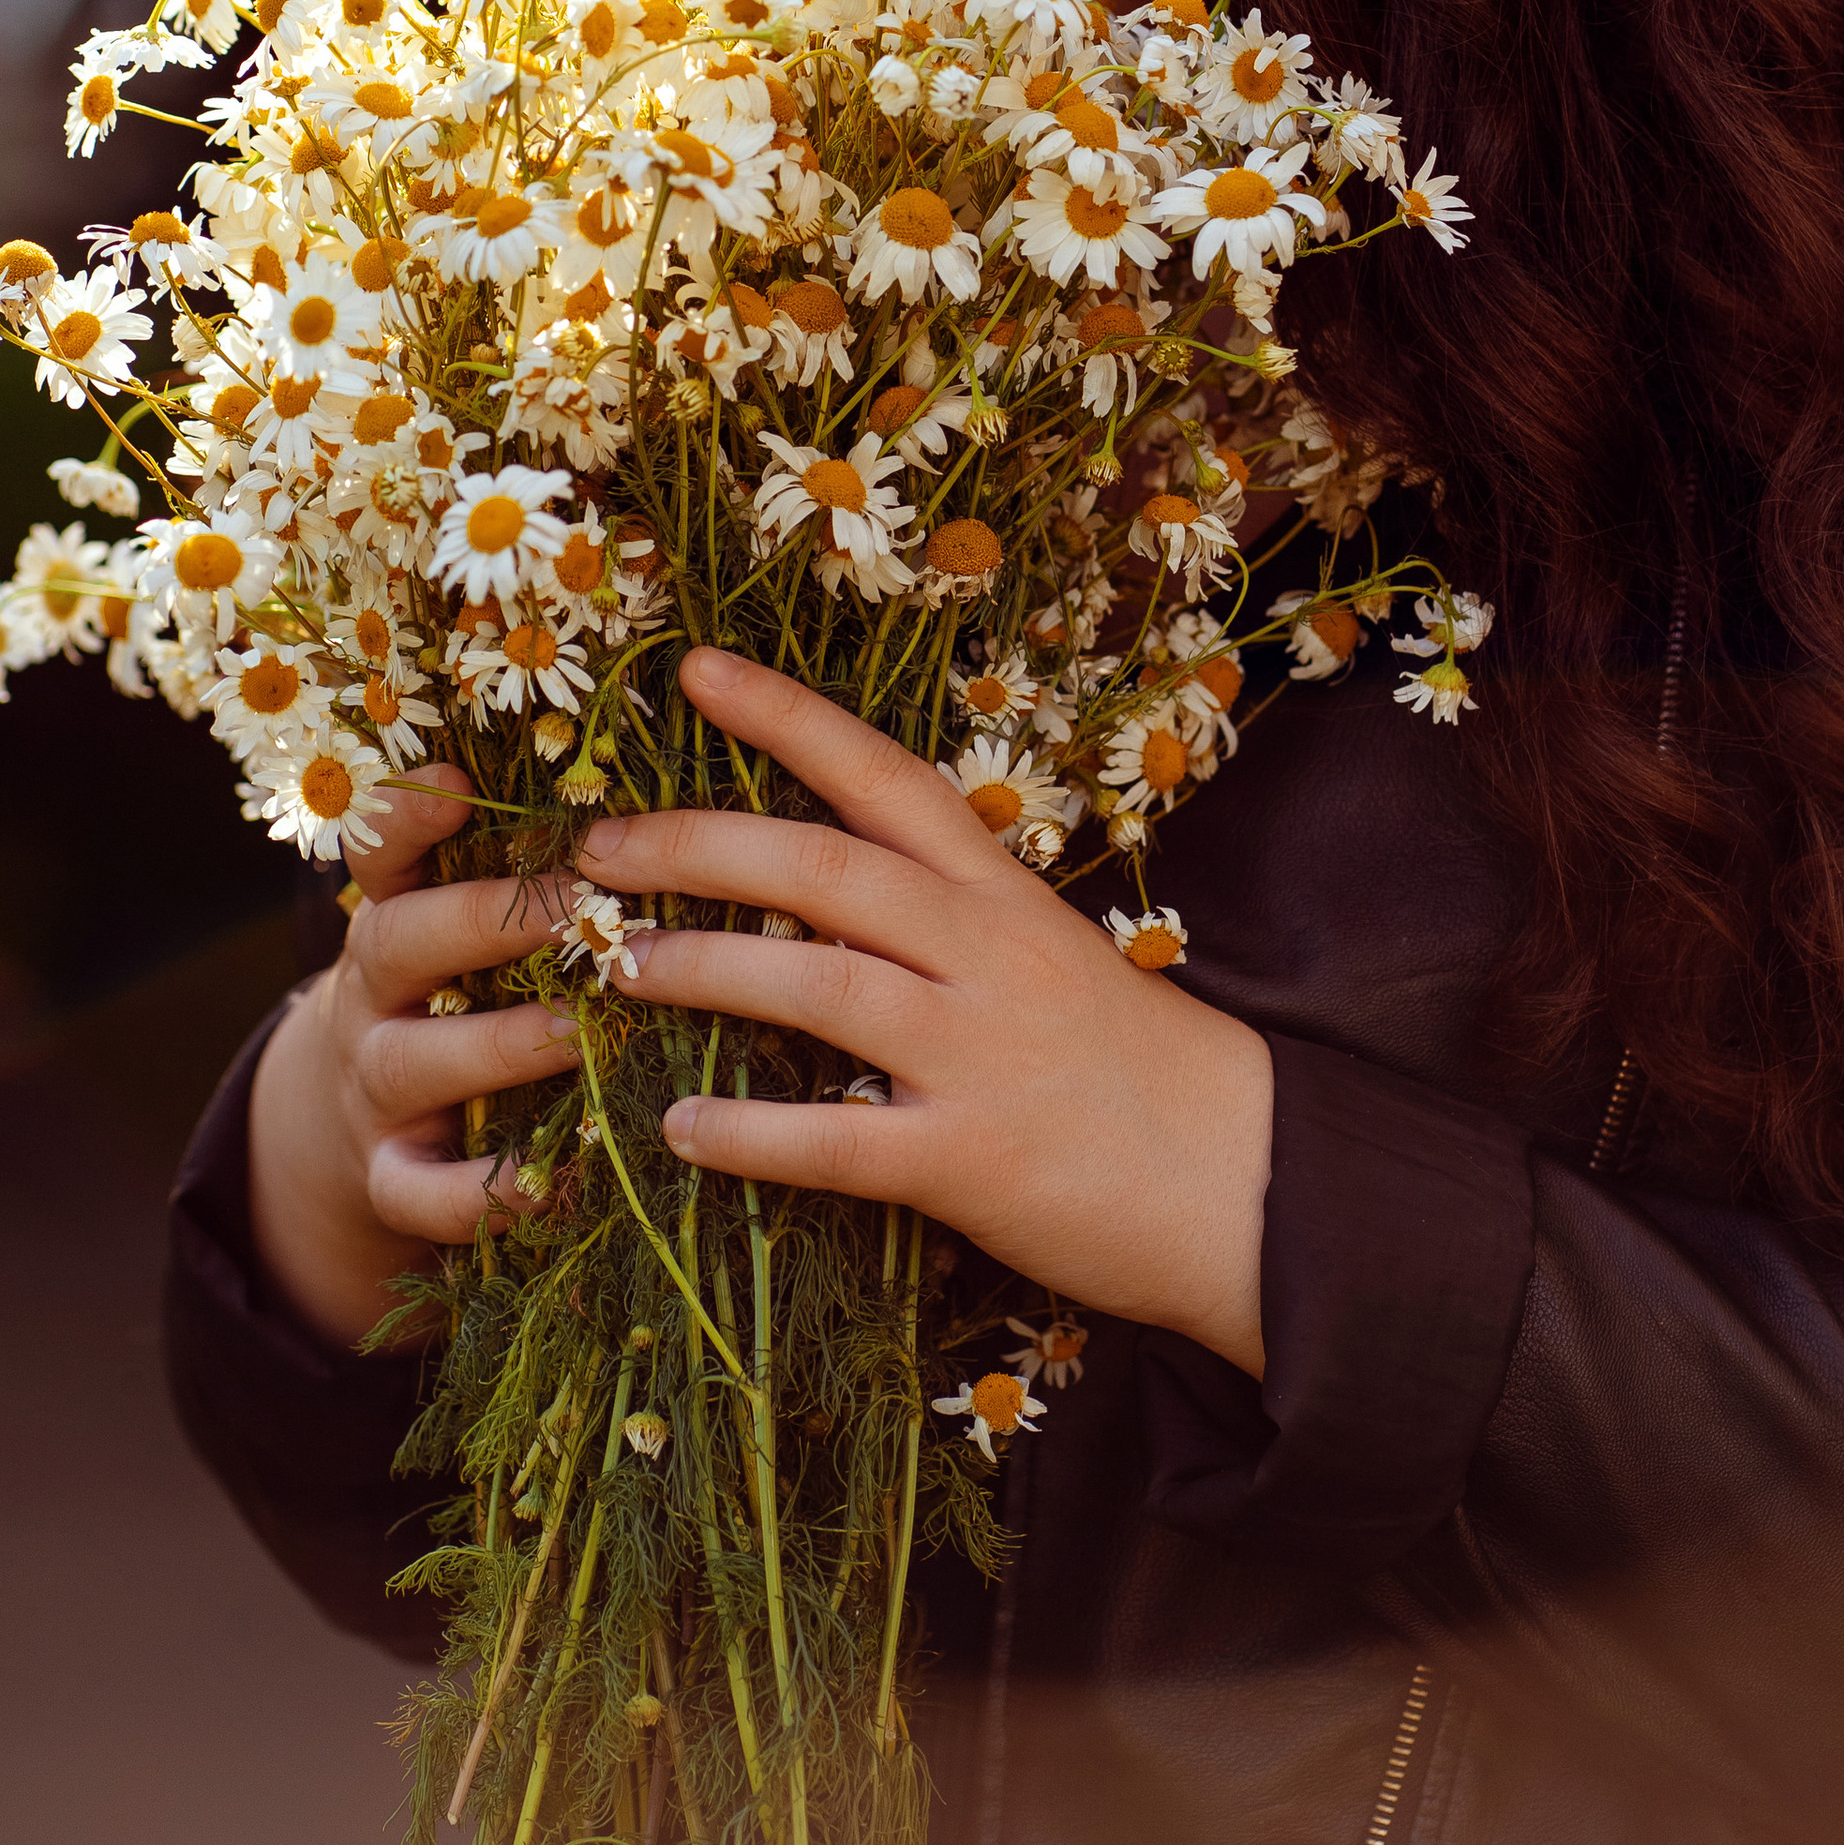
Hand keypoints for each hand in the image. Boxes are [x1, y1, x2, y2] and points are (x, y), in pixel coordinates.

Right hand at [245, 760, 584, 1347]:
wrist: (372, 1125)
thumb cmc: (471, 994)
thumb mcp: (478, 928)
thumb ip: (538, 872)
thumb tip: (669, 806)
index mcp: (399, 910)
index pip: (381, 848)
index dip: (409, 813)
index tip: (456, 780)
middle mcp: (373, 990)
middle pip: (399, 940)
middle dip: (486, 922)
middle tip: (579, 910)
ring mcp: (372, 1086)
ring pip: (411, 1061)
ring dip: (497, 1047)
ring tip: (578, 1036)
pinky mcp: (386, 1176)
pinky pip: (419, 1192)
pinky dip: (482, 1195)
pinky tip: (559, 1184)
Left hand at [573, 645, 1273, 1374]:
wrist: (1247, 1177)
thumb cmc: (1138, 1067)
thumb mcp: (1050, 957)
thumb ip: (950, 921)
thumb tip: (824, 895)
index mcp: (1001, 893)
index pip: (883, 774)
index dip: (785, 714)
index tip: (693, 668)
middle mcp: (985, 952)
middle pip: (822, 868)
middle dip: (696, 845)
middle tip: (596, 844)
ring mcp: (978, 1052)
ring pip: (814, 984)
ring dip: (700, 967)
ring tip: (614, 965)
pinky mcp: (969, 1159)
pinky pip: (834, 1139)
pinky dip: (747, 1132)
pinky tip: (676, 1125)